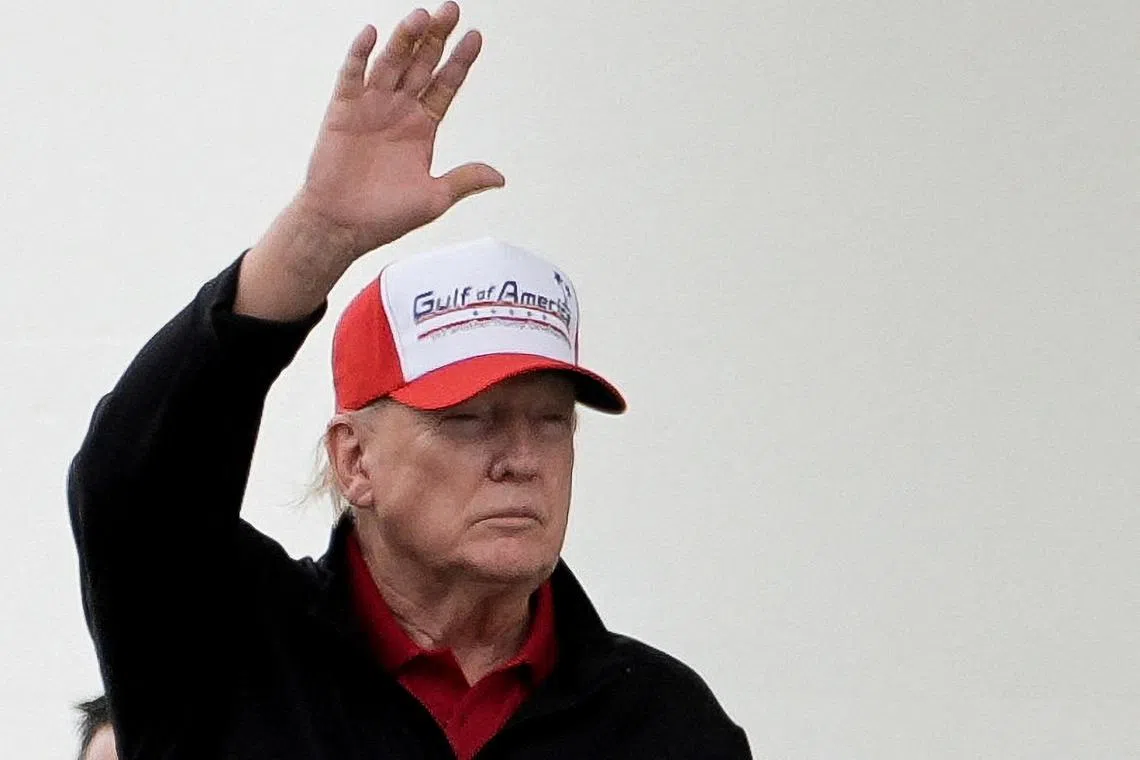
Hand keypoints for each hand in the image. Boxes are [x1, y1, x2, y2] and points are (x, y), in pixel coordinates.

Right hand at [295, 2, 503, 258]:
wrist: (342, 226)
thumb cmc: (385, 216)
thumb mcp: (434, 198)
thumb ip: (464, 179)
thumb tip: (499, 178)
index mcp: (422, 127)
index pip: (445, 85)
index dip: (460, 61)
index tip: (475, 37)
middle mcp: (398, 110)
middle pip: (421, 65)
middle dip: (436, 38)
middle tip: (451, 10)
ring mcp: (370, 107)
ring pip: (391, 63)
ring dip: (405, 39)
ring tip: (421, 17)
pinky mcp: (342, 111)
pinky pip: (351, 76)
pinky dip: (359, 54)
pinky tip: (371, 34)